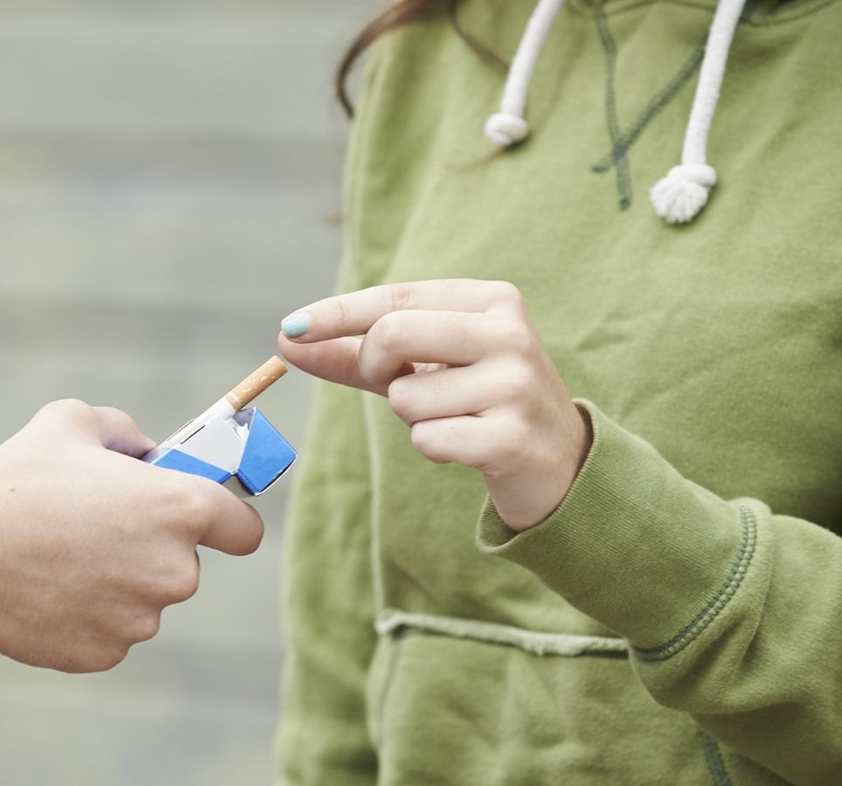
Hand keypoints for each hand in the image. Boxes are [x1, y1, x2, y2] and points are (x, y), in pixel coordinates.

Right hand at [0, 399, 263, 672]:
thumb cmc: (14, 482)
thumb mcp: (73, 421)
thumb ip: (127, 433)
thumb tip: (146, 455)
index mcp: (180, 509)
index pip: (245, 529)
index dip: (226, 519)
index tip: (202, 515)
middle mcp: (174, 571)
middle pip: (185, 563)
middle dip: (152, 545)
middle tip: (98, 523)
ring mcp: (140, 620)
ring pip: (144, 597)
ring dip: (119, 579)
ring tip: (60, 553)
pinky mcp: (105, 653)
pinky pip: (111, 628)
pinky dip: (88, 611)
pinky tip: (48, 586)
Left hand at [278, 279, 590, 530]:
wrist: (559, 461)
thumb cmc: (476, 401)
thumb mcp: (419, 368)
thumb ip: (353, 354)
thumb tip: (286, 340)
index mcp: (488, 300)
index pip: (394, 297)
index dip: (336, 314)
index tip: (290, 328)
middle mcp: (507, 331)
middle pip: (391, 334)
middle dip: (374, 367)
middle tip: (397, 383)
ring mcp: (514, 383)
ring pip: (405, 397)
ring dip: (413, 418)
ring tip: (455, 418)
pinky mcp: (512, 437)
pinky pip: (427, 440)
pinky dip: (433, 449)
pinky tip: (468, 446)